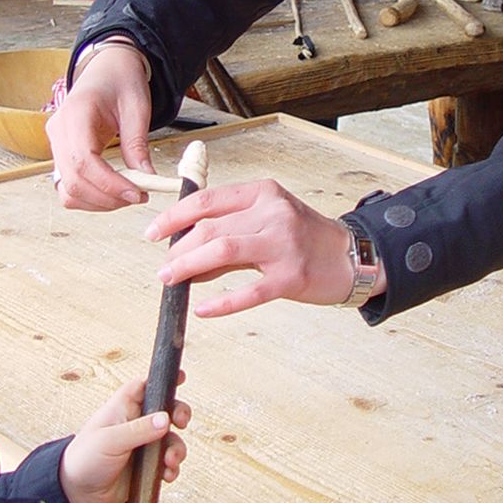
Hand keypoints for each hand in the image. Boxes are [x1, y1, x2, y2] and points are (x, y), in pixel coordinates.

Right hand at [46, 41, 155, 210]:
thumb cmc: (121, 80)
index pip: (83, 161)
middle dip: (107, 198)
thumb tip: (146, 177)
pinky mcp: (61, 154)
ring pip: (67, 190)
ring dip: (98, 202)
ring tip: (128, 194)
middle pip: (73, 181)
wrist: (107, 68)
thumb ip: (137, 142)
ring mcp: (55, 144)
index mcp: (75, 113)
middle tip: (138, 197)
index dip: (109, 184)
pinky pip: (69, 186)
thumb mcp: (137, 106)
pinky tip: (113, 191)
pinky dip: (90, 197)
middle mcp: (58, 131)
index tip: (137, 194)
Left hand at [59, 374, 189, 502]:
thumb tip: (165, 419)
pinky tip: (166, 474)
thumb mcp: (109, 441)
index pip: (145, 385)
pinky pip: (168, 462)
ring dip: (176, 448)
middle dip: (179, 414)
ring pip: (171, 438)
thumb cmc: (84, 459)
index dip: (163, 380)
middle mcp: (135, 423)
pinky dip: (172, 467)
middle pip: (166, 409)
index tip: (181, 378)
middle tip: (181, 422)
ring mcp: (143, 444)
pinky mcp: (147, 465)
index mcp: (122, 408)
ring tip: (169, 460)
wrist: (79, 494)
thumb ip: (138, 430)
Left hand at [147, 178, 379, 316]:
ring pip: (223, 251)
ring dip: (189, 267)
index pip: (206, 200)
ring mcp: (283, 244)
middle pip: (210, 227)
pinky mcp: (291, 277)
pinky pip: (248, 292)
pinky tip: (203, 309)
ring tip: (171, 281)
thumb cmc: (303, 237)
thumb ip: (230, 230)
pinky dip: (221, 303)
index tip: (152, 233)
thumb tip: (185, 251)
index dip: (173, 217)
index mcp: (262, 193)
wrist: (350, 257)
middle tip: (162, 269)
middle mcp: (272, 213)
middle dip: (177, 249)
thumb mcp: (268, 219)